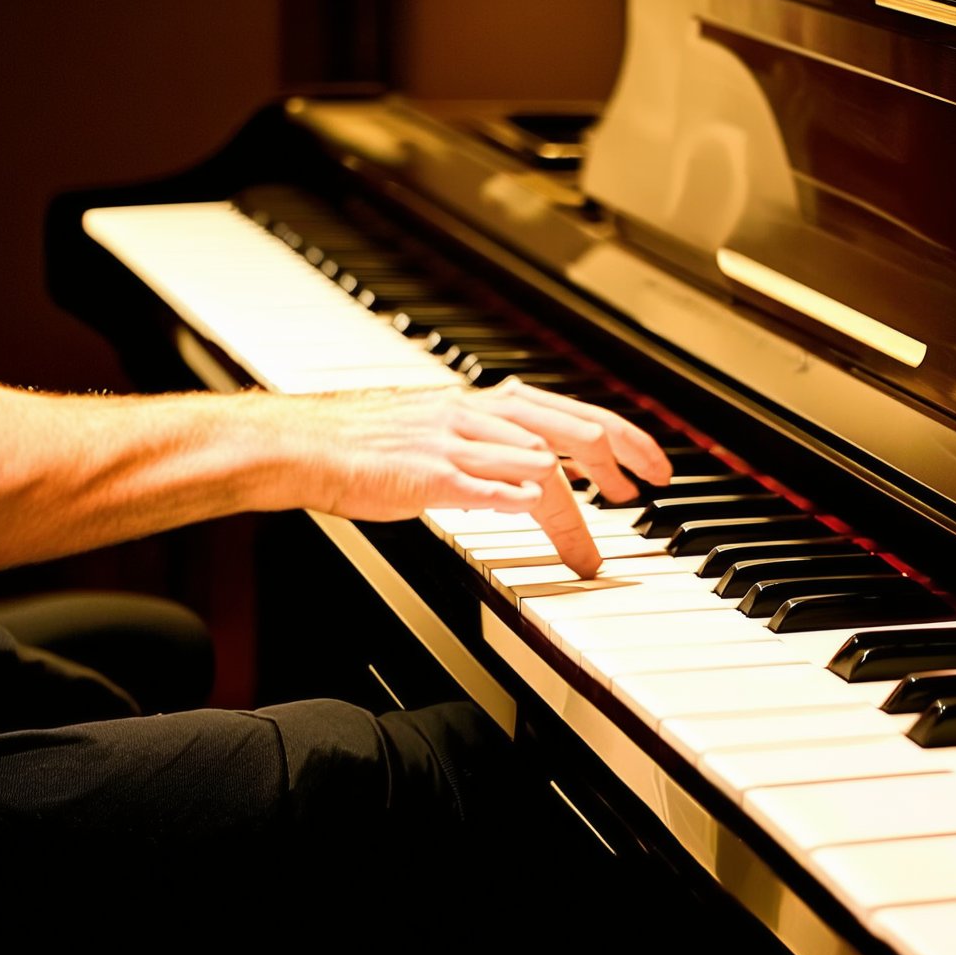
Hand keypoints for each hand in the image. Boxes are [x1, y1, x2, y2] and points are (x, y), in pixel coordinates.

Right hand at [293, 379, 671, 576]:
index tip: (648, 465)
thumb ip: (490, 449)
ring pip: (537, 462)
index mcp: (482, 404)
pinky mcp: (427, 476)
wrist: (307, 444)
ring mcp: (453, 444)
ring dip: (572, 512)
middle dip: (620, 459)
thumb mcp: (441, 431)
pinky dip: (516, 496)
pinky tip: (539, 512)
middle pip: (568, 428)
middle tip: (646, 491)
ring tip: (590, 550)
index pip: (570, 411)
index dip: (621, 436)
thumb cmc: (367, 442)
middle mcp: (475, 416)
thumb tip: (537, 475)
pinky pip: (482, 482)